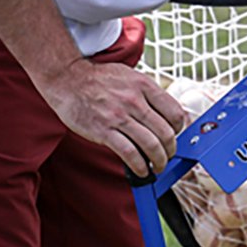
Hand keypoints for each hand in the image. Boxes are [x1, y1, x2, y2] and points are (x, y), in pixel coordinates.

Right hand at [38, 59, 185, 177]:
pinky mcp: (104, 131)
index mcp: (144, 86)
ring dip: (159, 161)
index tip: (175, 136)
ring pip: (151, 145)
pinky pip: (130, 154)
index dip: (179, 129)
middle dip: (171, 150)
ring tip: (157, 166)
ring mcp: (119, 116)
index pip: (175, 113)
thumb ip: (147, 94)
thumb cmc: (99, 79)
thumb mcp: (129, 76)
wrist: (68, 79)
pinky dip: (140, 166)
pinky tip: (141, 170)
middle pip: (166, 133)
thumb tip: (165, 115)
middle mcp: (134, 101)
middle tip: (168, 156)